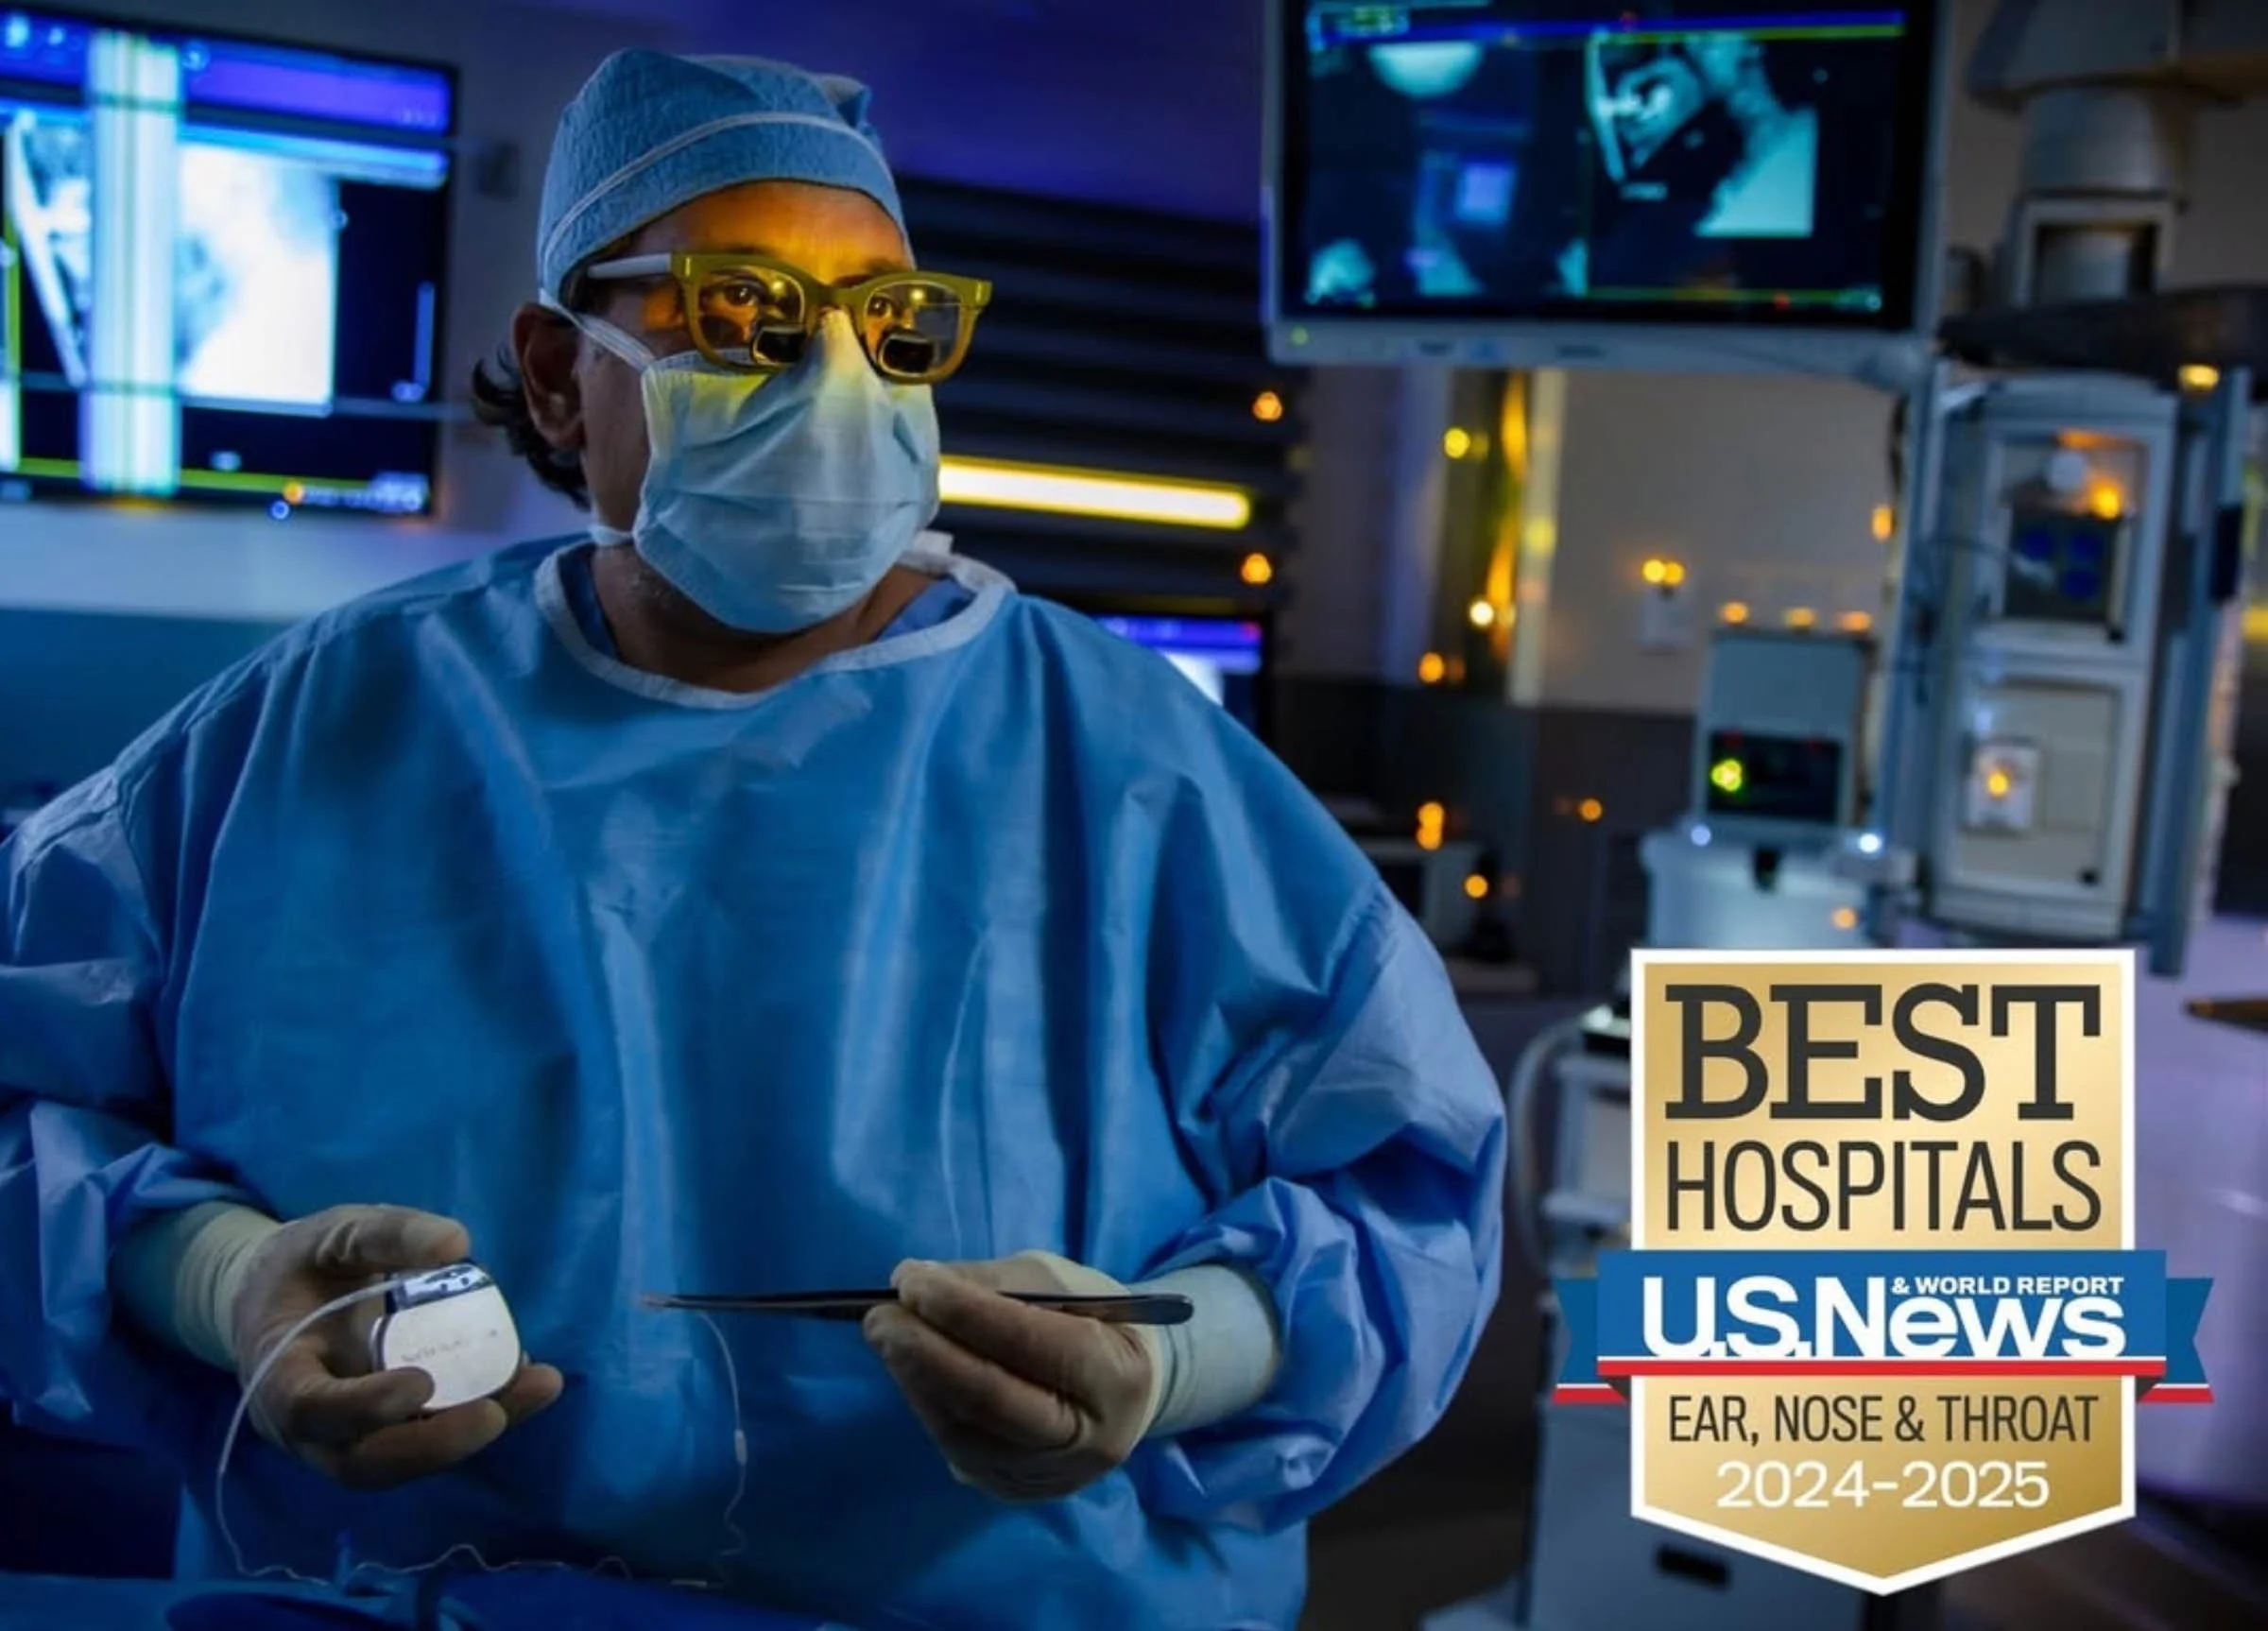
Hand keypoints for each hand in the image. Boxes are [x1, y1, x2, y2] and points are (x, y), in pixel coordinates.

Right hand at [229, 1205, 563, 1490]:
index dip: (363, 1406)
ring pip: (405, 1463)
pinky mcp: (385, 1437)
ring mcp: (345, 1442)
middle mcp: (307, 1428)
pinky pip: (428, 1442)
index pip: (309, 1409)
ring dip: (472, 1435)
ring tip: (537, 1389)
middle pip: (363, 1462)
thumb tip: (456, 1243)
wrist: (279, 1302)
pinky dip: (479, 1417)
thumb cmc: (303, 1266)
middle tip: (496, 1413)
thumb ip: (387, 1233)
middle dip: (432, 1445)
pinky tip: (530, 1384)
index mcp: (278, 1376)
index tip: (421, 1383)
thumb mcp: (336, 1232)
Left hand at [865, 1252, 1161, 1502]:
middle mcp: (1089, 1440)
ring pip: (964, 1434)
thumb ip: (994, 1282)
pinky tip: (909, 1372)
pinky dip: (925, 1405)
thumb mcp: (1060, 1283)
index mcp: (1116, 1375)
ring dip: (914, 1380)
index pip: (1031, 1342)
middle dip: (924, 1352)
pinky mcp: (1017, 1492)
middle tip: (879, 1316)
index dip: (964, 1311)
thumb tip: (913, 1280)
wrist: (1123, 1393)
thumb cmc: (1093, 1323)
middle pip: (991, 1401)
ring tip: (887, 1336)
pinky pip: (957, 1451)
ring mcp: (1051, 1477)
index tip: (911, 1281)